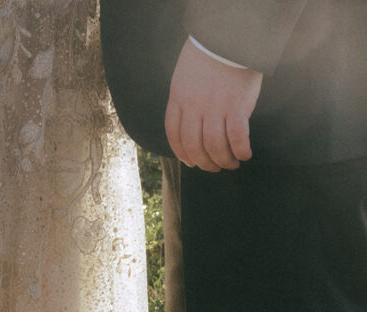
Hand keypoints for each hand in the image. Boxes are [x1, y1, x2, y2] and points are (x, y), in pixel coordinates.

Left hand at [165, 39, 263, 171]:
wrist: (229, 35)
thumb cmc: (209, 53)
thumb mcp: (186, 75)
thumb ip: (185, 98)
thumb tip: (191, 123)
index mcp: (179, 98)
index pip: (174, 135)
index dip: (182, 153)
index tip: (191, 162)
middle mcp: (194, 106)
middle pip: (194, 147)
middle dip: (204, 163)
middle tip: (214, 168)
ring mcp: (215, 108)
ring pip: (215, 147)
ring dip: (224, 161)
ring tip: (231, 164)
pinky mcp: (237, 106)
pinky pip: (237, 138)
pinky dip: (241, 151)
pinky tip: (245, 154)